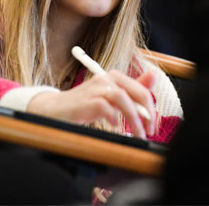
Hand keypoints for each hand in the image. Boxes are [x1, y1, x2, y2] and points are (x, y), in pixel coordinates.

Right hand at [27, 70, 156, 138]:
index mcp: (112, 77)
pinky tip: (113, 125)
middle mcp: (104, 79)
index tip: (151, 126)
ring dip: (132, 118)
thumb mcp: (111, 96)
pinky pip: (104, 106)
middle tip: (147, 132)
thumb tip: (153, 75)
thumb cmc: (84, 104)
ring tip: (134, 133)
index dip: (151, 108)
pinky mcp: (84, 101)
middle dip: (146, 114)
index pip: (141, 89)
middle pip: (135, 91)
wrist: (55, 109)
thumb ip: (132, 88)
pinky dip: (113, 117)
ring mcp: (94, 89)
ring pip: (121, 97)